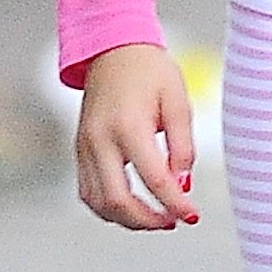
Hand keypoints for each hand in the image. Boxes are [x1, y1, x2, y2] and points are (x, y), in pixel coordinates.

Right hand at [73, 41, 200, 230]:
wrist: (113, 49)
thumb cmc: (150, 71)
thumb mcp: (178, 101)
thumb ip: (182, 146)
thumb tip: (182, 186)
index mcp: (127, 126)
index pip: (153, 178)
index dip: (175, 204)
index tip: (192, 216)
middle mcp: (99, 140)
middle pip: (117, 200)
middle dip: (146, 221)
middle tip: (172, 222)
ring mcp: (84, 147)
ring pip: (98, 202)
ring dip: (127, 219)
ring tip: (156, 217)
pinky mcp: (78, 150)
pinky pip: (88, 191)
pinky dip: (109, 207)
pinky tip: (133, 206)